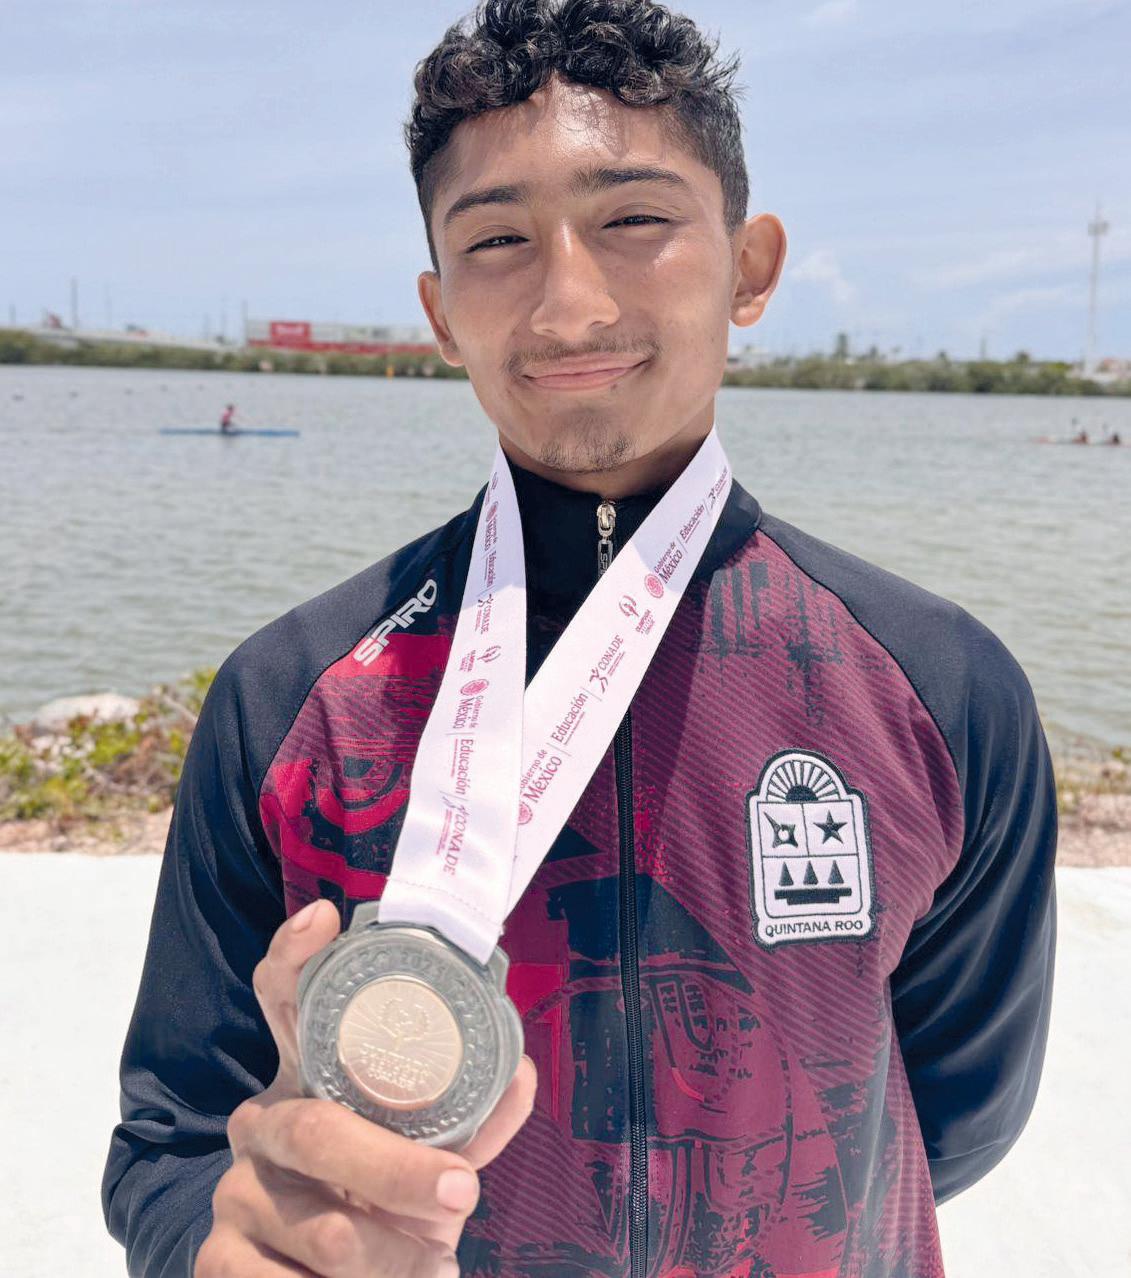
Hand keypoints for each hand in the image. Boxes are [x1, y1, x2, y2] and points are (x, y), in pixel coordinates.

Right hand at [195, 899, 536, 1276]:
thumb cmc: (389, 1193)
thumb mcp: (430, 1152)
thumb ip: (473, 1118)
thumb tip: (520, 1075)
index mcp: (308, 1076)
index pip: (284, 1000)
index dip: (296, 956)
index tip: (323, 918)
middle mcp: (262, 1122)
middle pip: (318, 1128)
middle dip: (396, 1169)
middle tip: (460, 1191)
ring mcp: (235, 1190)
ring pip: (323, 1227)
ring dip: (395, 1255)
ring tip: (430, 1261)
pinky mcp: (219, 1261)